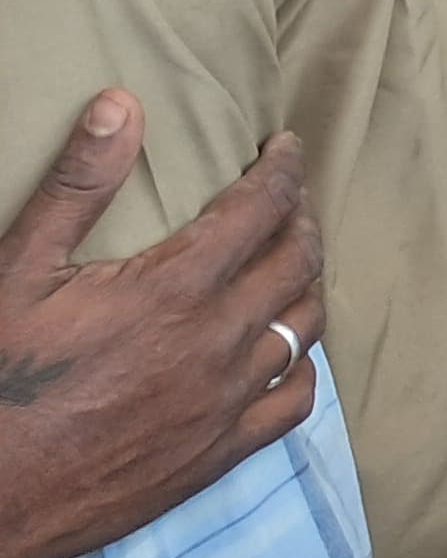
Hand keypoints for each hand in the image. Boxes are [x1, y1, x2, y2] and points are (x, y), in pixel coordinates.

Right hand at [0, 97, 326, 557]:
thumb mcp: (19, 271)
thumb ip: (78, 185)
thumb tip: (122, 103)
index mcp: (176, 290)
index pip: (262, 207)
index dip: (283, 169)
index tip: (286, 147)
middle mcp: (218, 343)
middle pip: (298, 261)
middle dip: (300, 218)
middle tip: (288, 199)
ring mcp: (224, 403)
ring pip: (303, 326)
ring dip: (306, 285)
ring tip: (292, 262)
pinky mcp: (218, 455)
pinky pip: (294, 402)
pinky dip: (301, 366)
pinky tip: (285, 351)